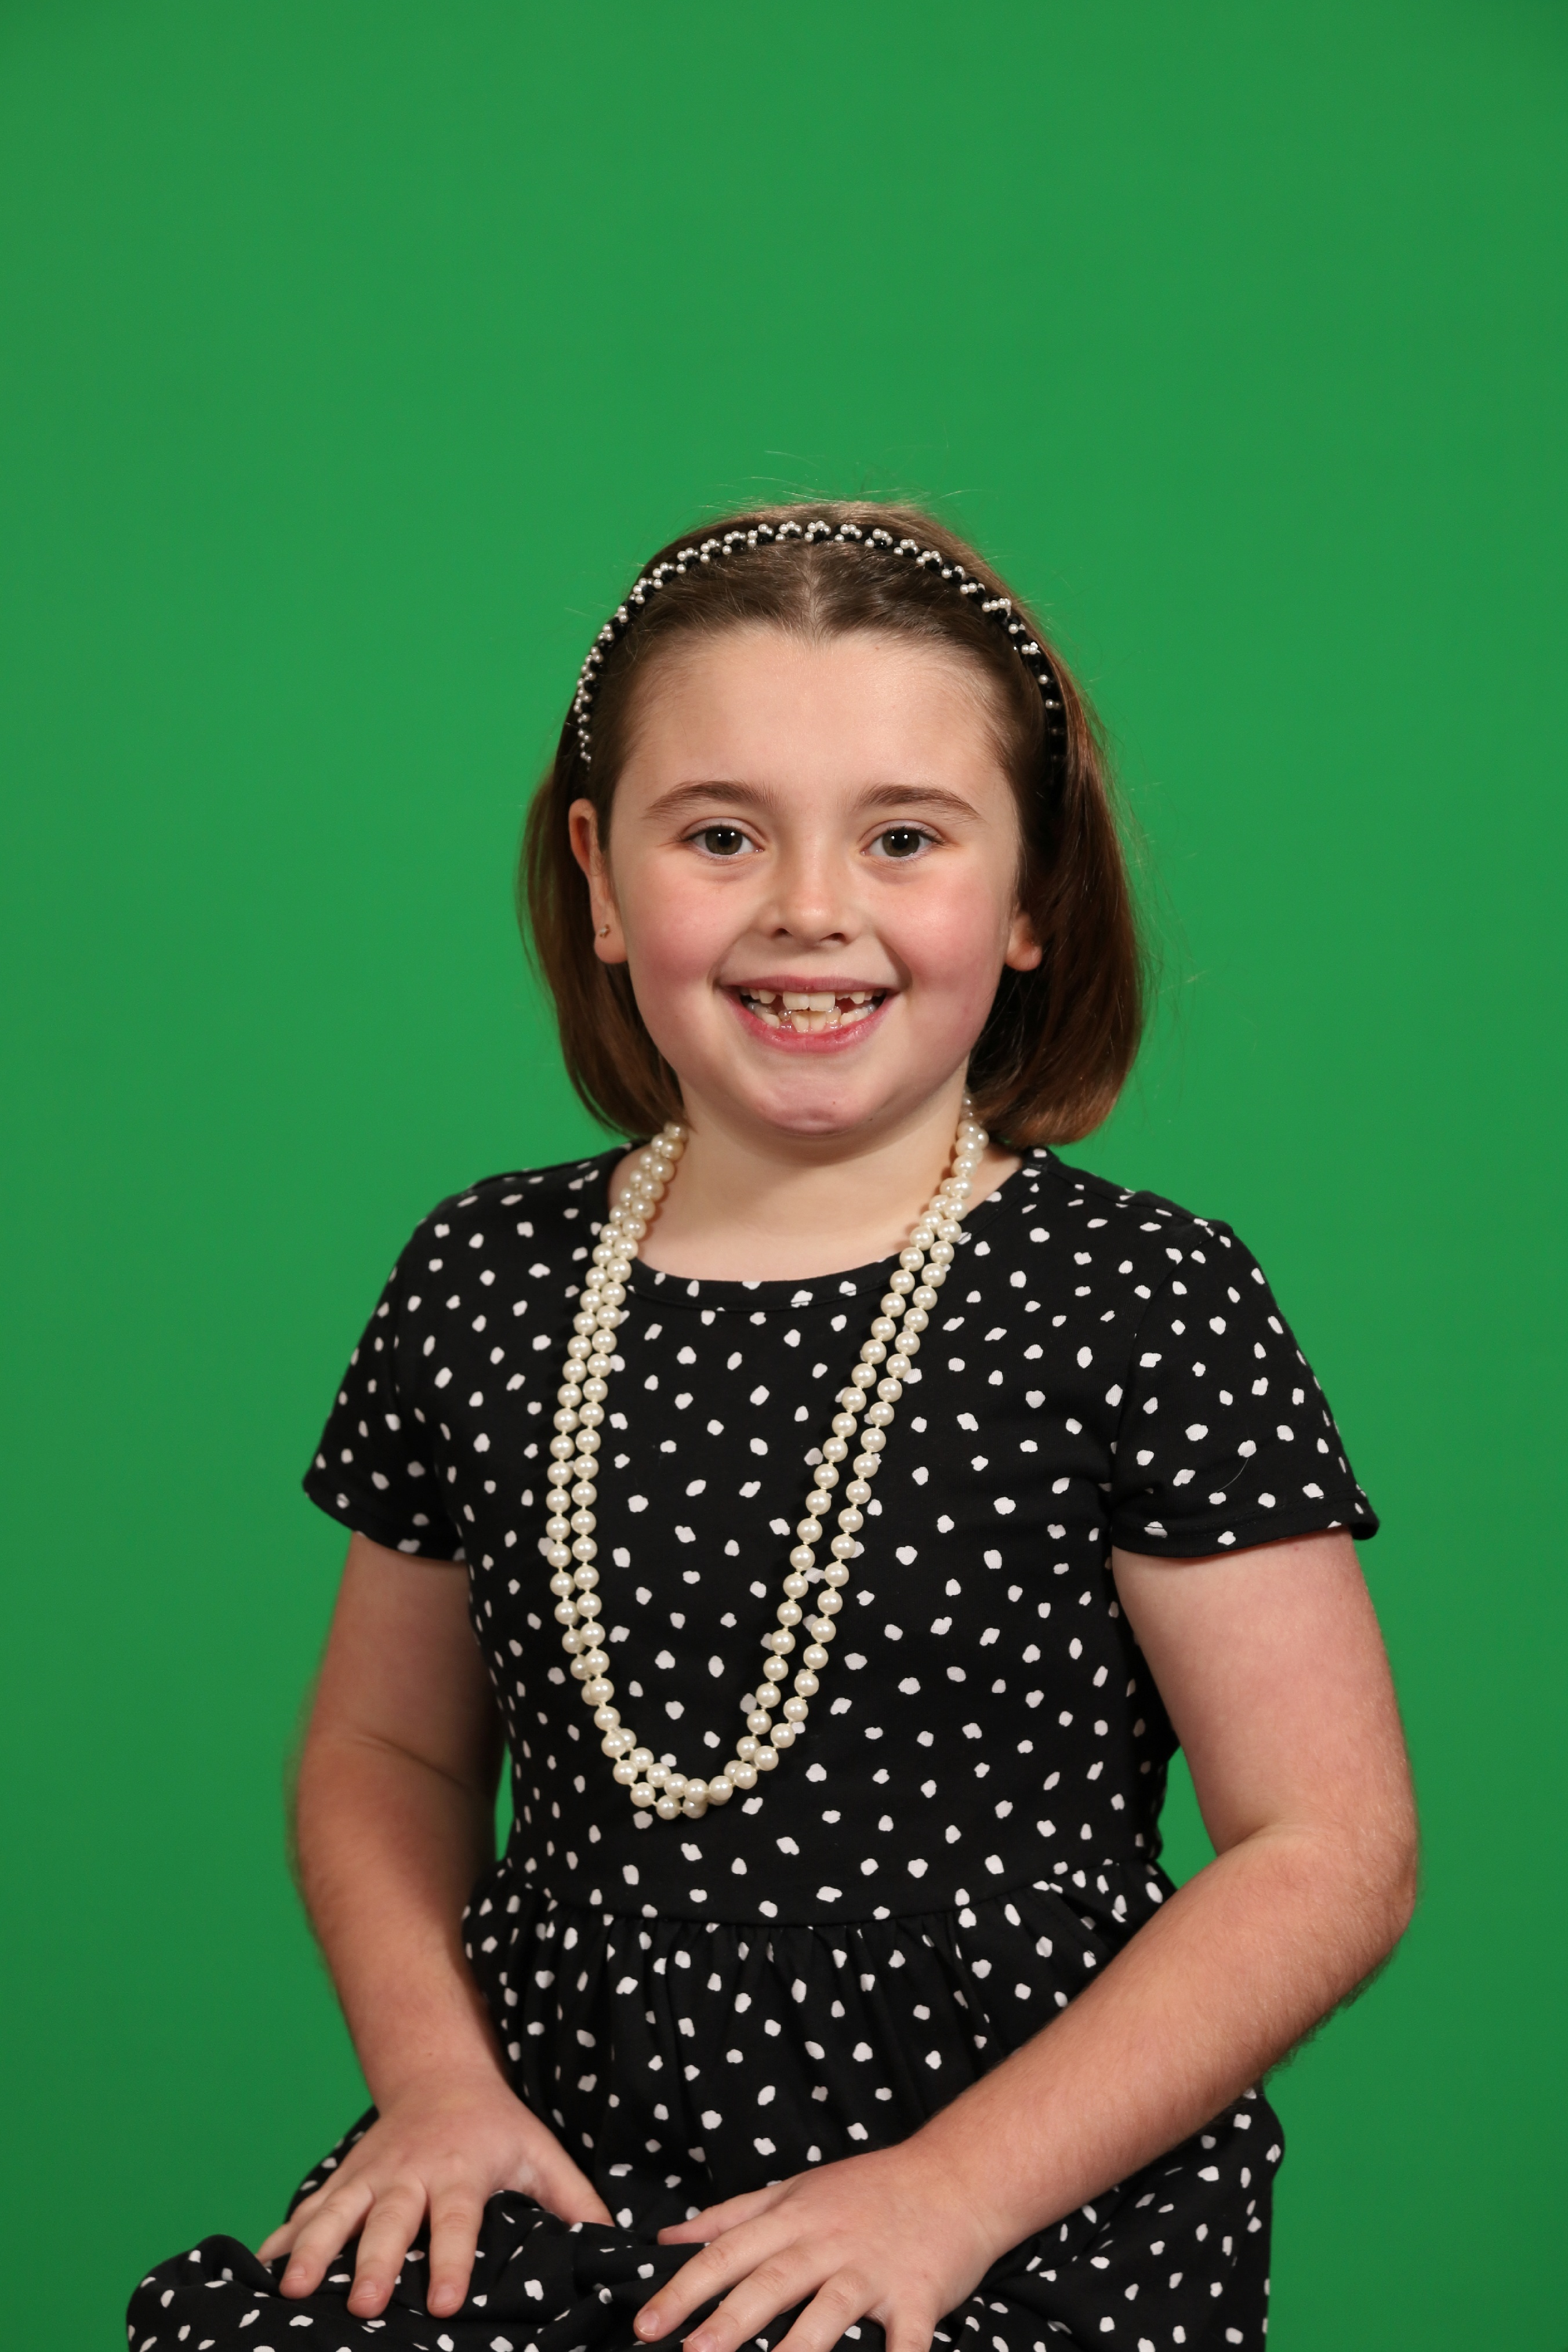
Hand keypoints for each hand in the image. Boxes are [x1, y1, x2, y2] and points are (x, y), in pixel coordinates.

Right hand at [258, 2065, 611, 2318]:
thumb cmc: (498, 2128)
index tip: (446, 2302)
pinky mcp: (344, 2180)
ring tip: (292, 2291)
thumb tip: (616, 2249)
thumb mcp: (541, 2153)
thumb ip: (575, 2202)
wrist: (440, 2075)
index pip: (458, 2221)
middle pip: (390, 2221)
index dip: (454, 2260)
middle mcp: (410, 2174)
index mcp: (461, 2173)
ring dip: (315, 2251)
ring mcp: (370, 2176)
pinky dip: (283, 2239)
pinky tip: (259, 2271)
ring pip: (337, 2213)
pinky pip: (308, 2210)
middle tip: (362, 2305)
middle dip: (375, 2262)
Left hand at [637, 2142, 998, 2351]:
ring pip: (828, 2310)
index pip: (728, 2252)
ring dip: (795, 2349)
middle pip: (771, 2281)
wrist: (954, 2176)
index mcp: (794, 2216)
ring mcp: (874, 2269)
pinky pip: (905, 2340)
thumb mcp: (795, 2189)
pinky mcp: (919, 2295)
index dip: (685, 2288)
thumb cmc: (868, 2189)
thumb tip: (669, 2237)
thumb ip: (731, 2216)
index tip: (645, 2323)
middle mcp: (829, 2241)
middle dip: (727, 2321)